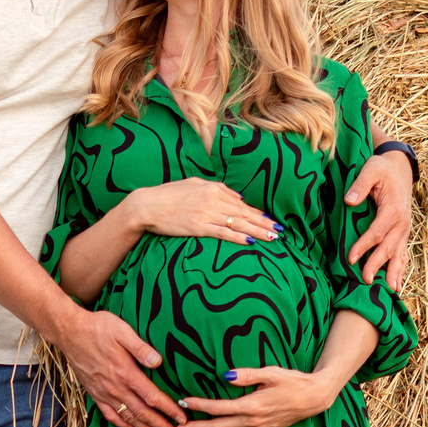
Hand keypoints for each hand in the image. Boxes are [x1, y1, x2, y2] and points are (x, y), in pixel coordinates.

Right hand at [49, 305, 185, 426]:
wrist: (70, 333)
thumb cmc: (97, 328)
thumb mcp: (122, 331)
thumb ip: (140, 348)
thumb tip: (158, 362)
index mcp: (125, 372)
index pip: (152, 397)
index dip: (169, 410)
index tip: (182, 419)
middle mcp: (116, 388)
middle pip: (143, 413)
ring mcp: (104, 393)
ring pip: (129, 418)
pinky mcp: (95, 394)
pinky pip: (111, 416)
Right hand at [122, 179, 279, 246]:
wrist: (147, 205)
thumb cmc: (168, 195)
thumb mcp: (194, 184)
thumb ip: (217, 188)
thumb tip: (238, 197)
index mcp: (214, 189)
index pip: (242, 203)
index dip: (258, 213)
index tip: (270, 220)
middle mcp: (214, 200)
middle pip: (245, 213)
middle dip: (264, 223)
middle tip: (280, 231)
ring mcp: (207, 213)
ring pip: (239, 223)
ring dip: (258, 231)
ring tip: (273, 238)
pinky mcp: (199, 227)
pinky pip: (223, 233)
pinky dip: (239, 237)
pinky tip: (251, 242)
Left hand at [179, 365, 334, 426]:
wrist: (314, 397)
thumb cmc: (293, 381)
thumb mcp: (271, 372)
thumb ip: (247, 375)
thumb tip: (225, 375)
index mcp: (252, 405)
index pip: (218, 408)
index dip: (199, 406)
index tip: (183, 402)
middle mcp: (253, 421)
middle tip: (176, 426)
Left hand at [343, 150, 414, 288]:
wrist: (400, 166)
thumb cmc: (383, 168)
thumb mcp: (371, 169)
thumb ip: (360, 184)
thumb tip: (349, 200)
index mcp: (393, 210)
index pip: (377, 232)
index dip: (364, 246)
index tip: (351, 258)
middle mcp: (402, 223)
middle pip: (388, 247)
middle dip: (377, 265)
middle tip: (365, 280)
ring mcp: (404, 229)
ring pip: (400, 254)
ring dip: (394, 272)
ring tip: (391, 291)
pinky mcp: (403, 232)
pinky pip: (403, 253)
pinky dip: (401, 268)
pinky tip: (397, 284)